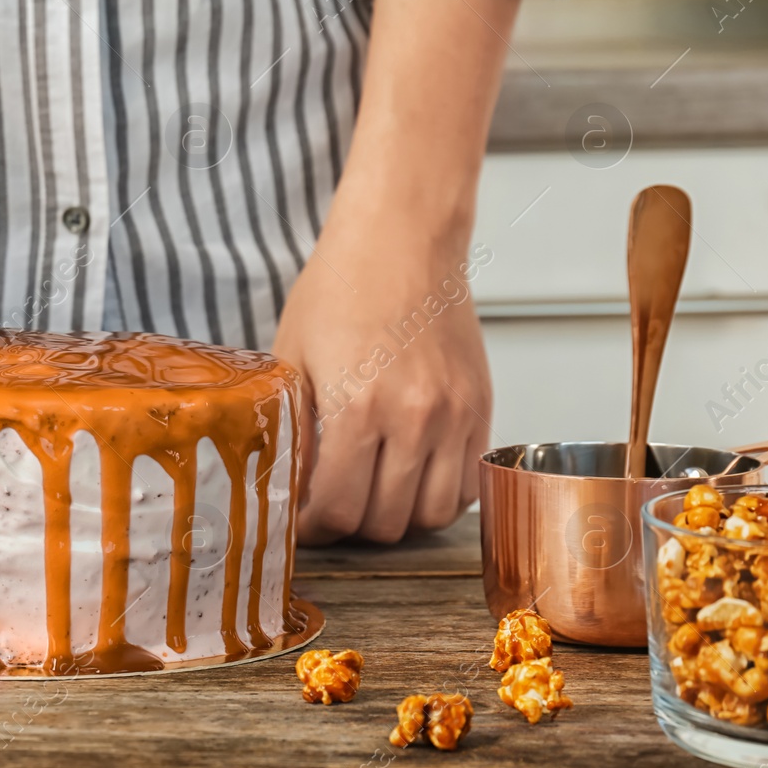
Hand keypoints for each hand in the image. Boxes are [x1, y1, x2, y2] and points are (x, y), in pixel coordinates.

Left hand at [273, 213, 491, 544]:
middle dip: (351, 526)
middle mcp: (413, 419)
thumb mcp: (292, 359)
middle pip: (385, 523)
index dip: (313, 527)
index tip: (301, 520)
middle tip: (331, 507)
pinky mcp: (481, 408)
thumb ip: (293, 428)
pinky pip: (468, 486)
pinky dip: (438, 496)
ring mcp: (454, 416)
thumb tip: (286, 486)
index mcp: (356, 409)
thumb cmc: (340, 288)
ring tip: (371, 494)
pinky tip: (411, 476)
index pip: (337, 510)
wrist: (402, 240)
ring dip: (397, 517)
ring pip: (430, 515)